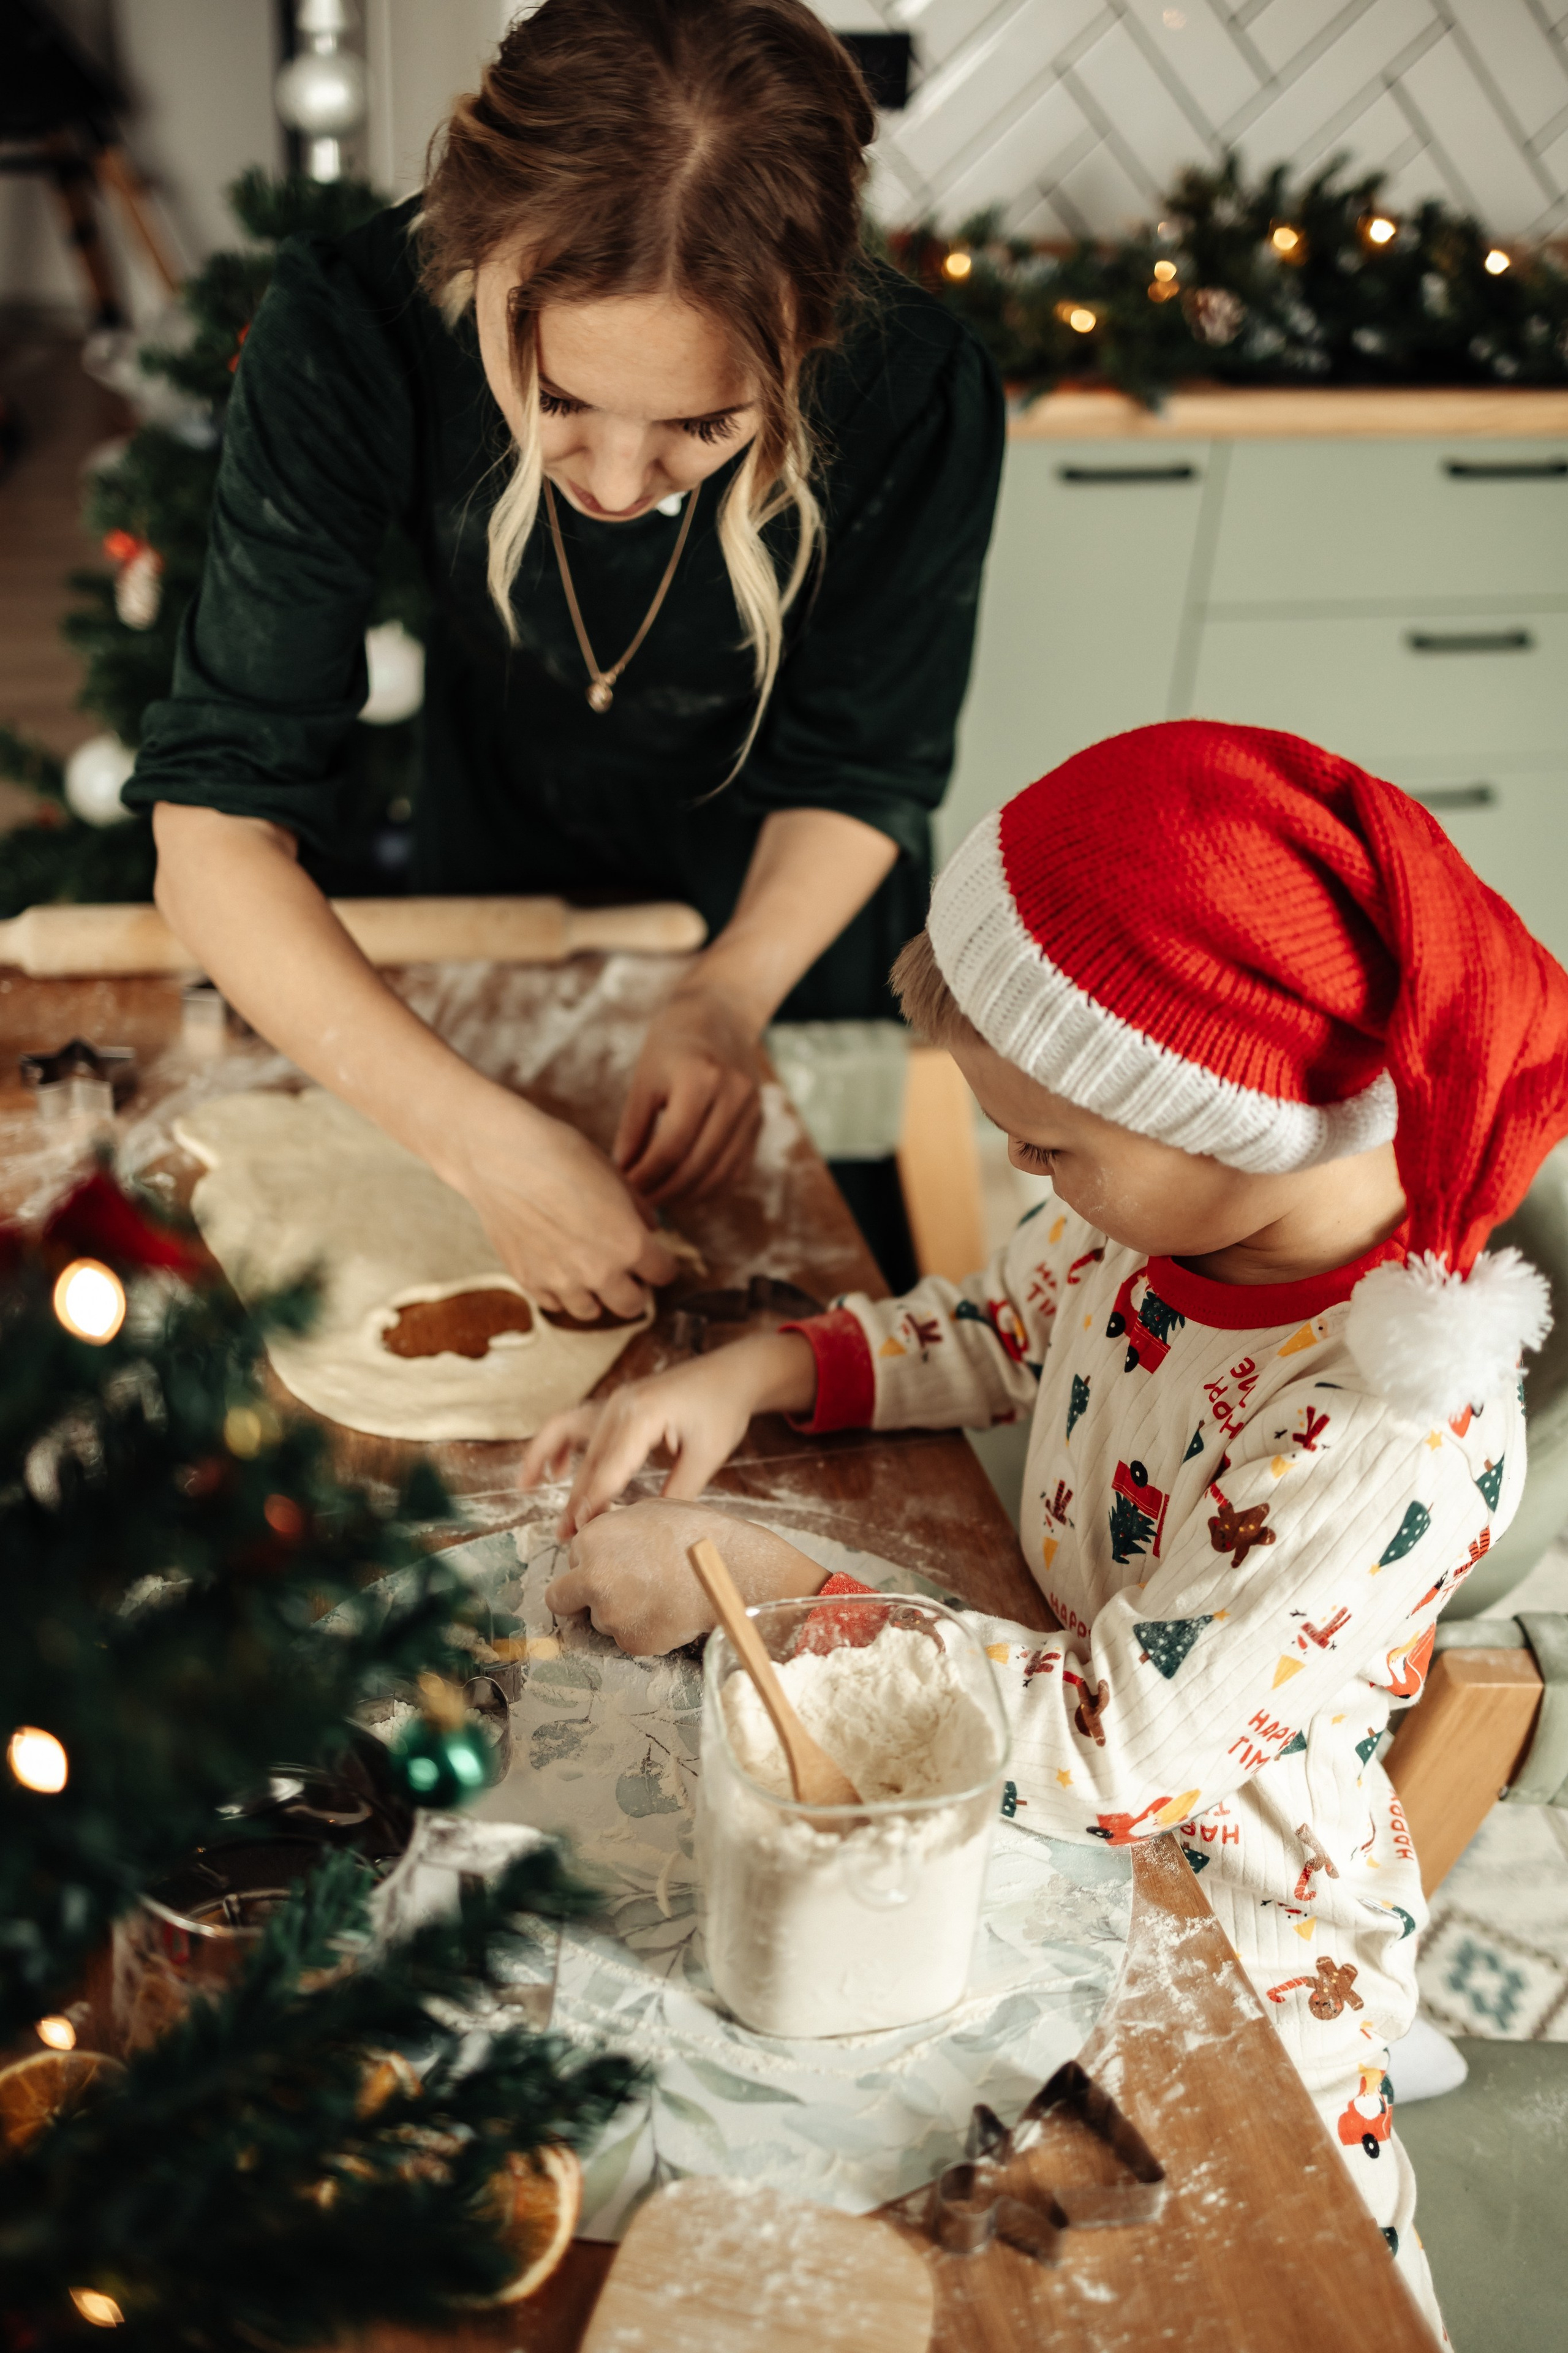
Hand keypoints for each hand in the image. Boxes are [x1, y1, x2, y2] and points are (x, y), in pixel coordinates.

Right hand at [444, 1083, 676, 1320]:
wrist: (501, 1157)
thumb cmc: (560, 1155)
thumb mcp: (613, 1175)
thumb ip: (638, 1210)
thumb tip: (650, 1229)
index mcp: (629, 1244)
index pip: (664, 1274)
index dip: (663, 1263)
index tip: (656, 1256)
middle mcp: (598, 1272)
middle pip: (632, 1305)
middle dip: (636, 1288)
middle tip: (628, 1270)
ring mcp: (561, 1282)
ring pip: (592, 1312)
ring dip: (597, 1295)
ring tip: (590, 1270)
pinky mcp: (529, 1281)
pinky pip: (554, 1304)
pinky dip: (561, 1292)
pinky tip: (558, 1267)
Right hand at [519, 1330, 817, 1534]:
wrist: (732, 1372)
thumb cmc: (723, 1410)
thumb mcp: (706, 1457)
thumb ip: (676, 1493)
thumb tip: (649, 1528)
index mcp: (643, 1415)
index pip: (608, 1469)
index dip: (593, 1504)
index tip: (581, 1532)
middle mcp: (621, 1403)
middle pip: (589, 1459)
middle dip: (575, 1499)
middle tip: (565, 1537)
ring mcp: (615, 1400)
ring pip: (574, 1437)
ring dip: (549, 1461)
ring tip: (526, 1487)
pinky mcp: (617, 1403)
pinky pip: (577, 1421)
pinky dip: (560, 1442)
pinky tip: (555, 1469)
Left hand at [543, 1500, 825, 1654]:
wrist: (733, 1569)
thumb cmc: (694, 1532)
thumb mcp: (646, 1511)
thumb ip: (610, 1529)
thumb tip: (593, 1542)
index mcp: (591, 1540)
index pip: (571, 1558)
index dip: (591, 1560)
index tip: (616, 1561)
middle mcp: (591, 1579)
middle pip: (560, 1599)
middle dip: (578, 1596)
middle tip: (611, 1590)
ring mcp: (610, 1615)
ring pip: (598, 1620)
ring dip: (618, 1612)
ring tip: (658, 1594)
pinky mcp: (632, 1642)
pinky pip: (626, 1639)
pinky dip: (642, 1630)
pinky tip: (668, 1611)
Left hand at [614, 986, 764, 1203]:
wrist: (721, 1015)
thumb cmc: (672, 1043)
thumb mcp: (645, 1077)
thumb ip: (634, 1127)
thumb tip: (623, 1173)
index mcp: (701, 1079)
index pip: (672, 1146)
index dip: (647, 1175)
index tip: (626, 1187)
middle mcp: (734, 1096)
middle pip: (699, 1165)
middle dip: (666, 1191)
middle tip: (640, 1202)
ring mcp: (751, 1112)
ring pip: (721, 1173)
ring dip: (689, 1196)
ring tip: (660, 1200)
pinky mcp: (758, 1124)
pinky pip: (736, 1169)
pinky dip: (711, 1188)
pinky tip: (687, 1192)